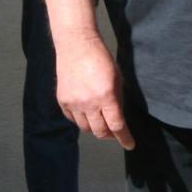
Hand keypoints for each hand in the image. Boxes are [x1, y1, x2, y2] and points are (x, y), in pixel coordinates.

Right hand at [55, 35, 132, 149]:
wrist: (77, 46)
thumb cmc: (101, 59)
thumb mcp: (117, 79)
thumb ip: (118, 100)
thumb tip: (118, 119)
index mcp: (106, 96)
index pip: (117, 125)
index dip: (124, 138)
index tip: (130, 145)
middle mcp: (88, 103)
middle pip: (100, 131)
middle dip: (110, 135)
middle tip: (115, 133)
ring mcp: (73, 103)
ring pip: (85, 128)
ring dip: (95, 128)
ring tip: (101, 122)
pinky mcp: (62, 101)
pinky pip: (73, 119)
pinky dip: (82, 120)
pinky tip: (87, 114)